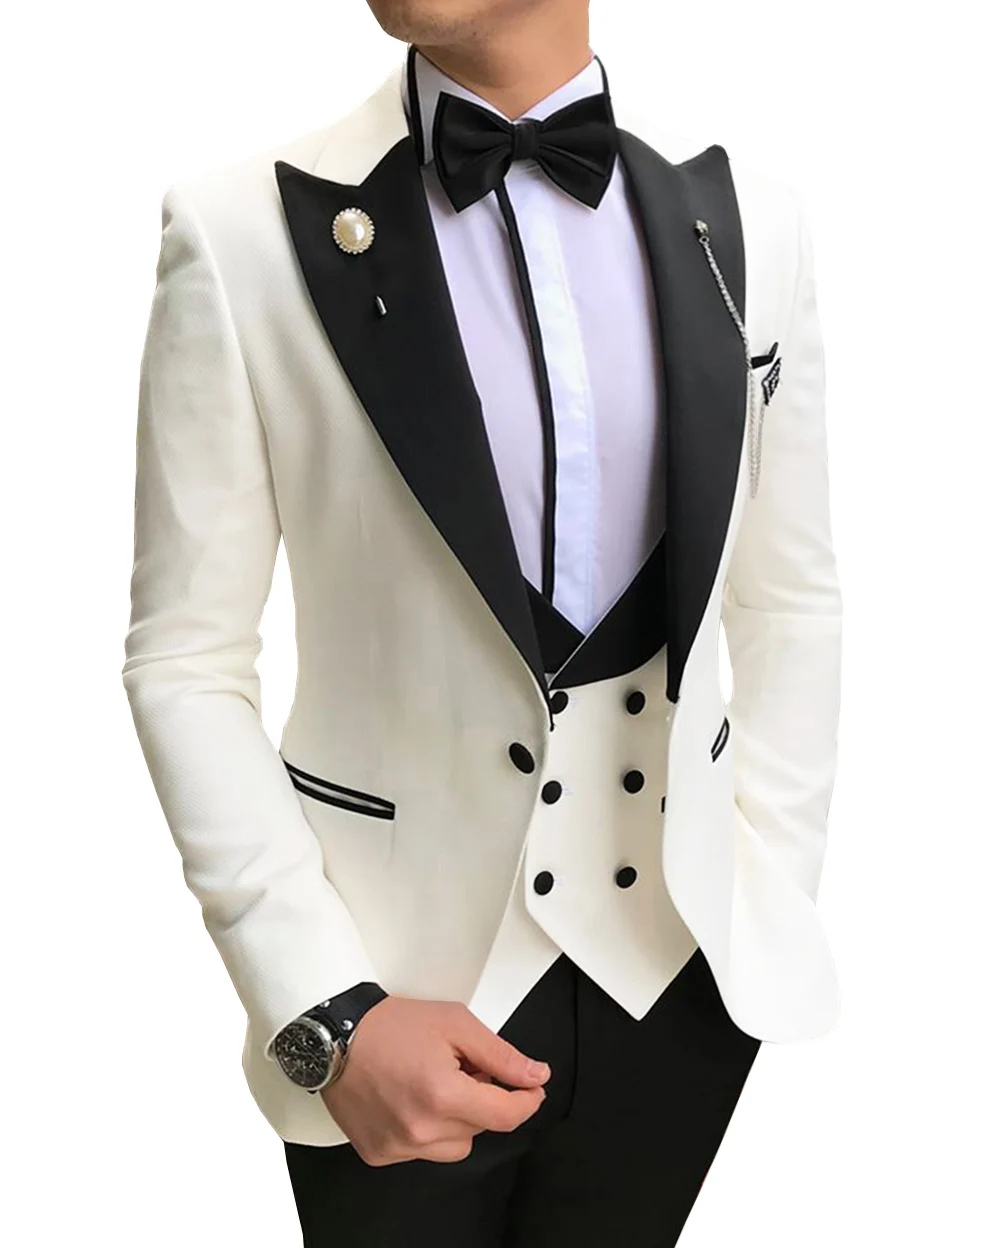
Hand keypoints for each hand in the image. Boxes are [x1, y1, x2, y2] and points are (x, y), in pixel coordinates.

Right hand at [319, 995, 550, 1165]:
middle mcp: (421, 1129)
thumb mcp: (455, 1024)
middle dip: (483, 1099)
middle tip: (464, 1068)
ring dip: (457, 1119)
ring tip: (435, 1084)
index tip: (532, 1088)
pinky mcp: (380, 1153)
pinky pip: (422, 1151)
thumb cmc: (389, 1025)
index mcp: (443, 1095)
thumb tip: (535, 1075)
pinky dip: (426, 1129)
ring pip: (455, 1145)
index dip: (527, 1100)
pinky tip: (411, 1099)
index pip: (506, 1116)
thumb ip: (500, 1054)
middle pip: (481, 1128)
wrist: (335, 1036)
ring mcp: (399, 1146)